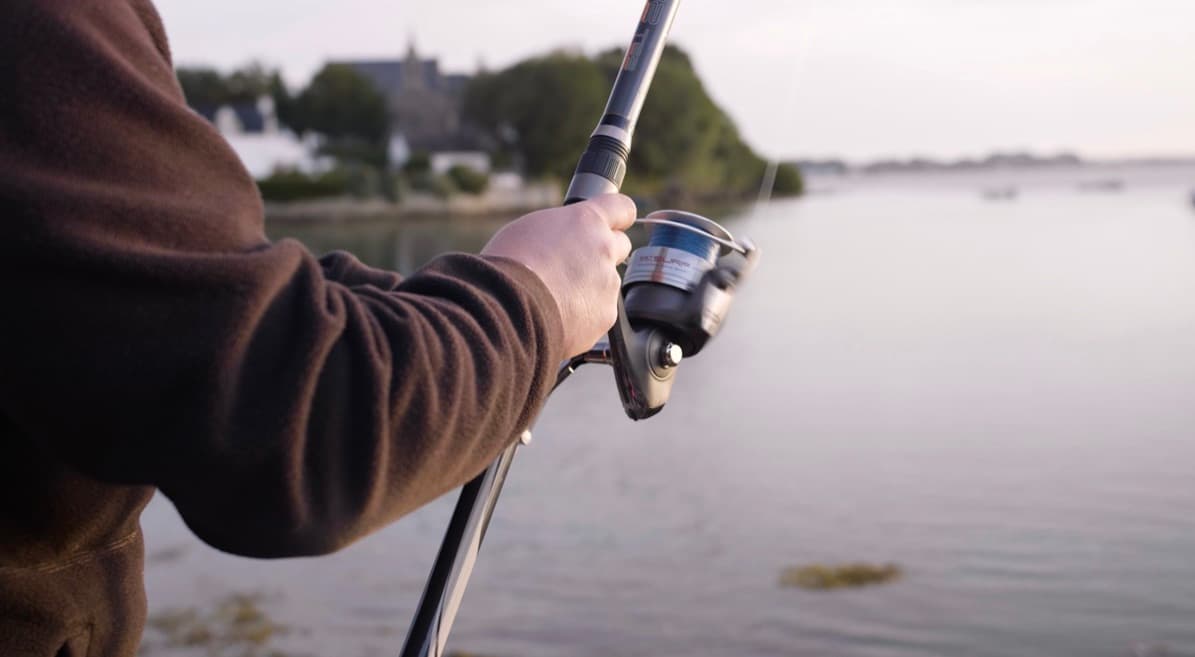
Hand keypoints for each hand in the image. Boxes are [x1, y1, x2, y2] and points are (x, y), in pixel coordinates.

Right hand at [482, 194, 635, 357]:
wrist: (508, 308)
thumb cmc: (508, 266)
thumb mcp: (530, 229)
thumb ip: (560, 232)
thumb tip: (565, 242)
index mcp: (587, 221)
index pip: (622, 207)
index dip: (618, 216)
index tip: (615, 222)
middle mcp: (604, 249)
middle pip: (620, 246)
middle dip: (604, 253)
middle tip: (575, 264)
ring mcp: (608, 284)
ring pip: (606, 283)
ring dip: (589, 287)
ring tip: (554, 296)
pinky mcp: (605, 314)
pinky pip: (599, 312)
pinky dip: (583, 315)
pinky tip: (557, 316)